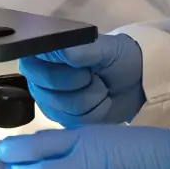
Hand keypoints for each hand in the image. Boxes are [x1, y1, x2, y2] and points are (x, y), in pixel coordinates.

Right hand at [19, 34, 143, 126]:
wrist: (135, 83)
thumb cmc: (117, 58)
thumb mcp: (105, 47)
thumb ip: (82, 49)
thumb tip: (63, 51)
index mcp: (44, 52)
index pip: (34, 62)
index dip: (60, 68)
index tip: (82, 66)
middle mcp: (39, 77)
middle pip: (48, 88)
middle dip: (80, 82)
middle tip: (94, 74)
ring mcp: (47, 100)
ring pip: (64, 106)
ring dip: (91, 97)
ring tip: (99, 86)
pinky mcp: (60, 119)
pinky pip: (73, 120)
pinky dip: (94, 111)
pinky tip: (99, 101)